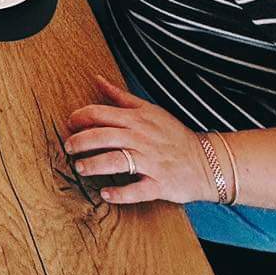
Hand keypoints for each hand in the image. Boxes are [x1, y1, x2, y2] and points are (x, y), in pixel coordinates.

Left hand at [63, 75, 213, 204]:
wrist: (207, 161)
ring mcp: (151, 162)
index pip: (101, 113)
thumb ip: (121, 97)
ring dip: (94, 165)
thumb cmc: (174, 135)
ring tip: (80, 168)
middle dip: (80, 141)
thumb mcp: (149, 110)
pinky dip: (119, 193)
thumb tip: (97, 79)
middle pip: (103, 136)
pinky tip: (104, 194)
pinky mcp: (160, 184)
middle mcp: (141, 139)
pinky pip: (136, 190)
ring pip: (116, 161)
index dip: (80, 117)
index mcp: (138, 119)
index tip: (69, 124)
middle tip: (67, 148)